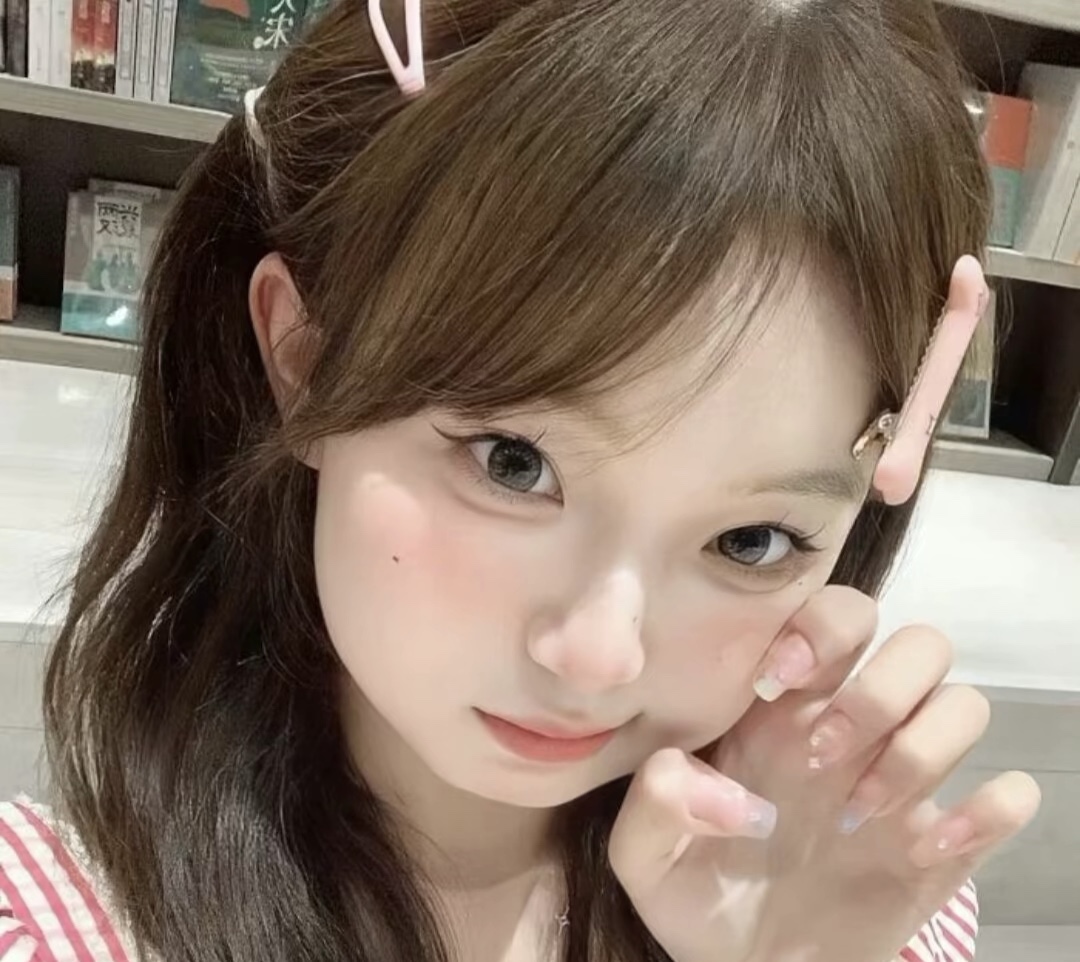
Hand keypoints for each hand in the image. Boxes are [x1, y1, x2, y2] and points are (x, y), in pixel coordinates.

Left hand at [609, 586, 1040, 961]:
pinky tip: (924, 850)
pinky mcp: (945, 844)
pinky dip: (986, 811)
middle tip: (822, 752)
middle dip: (880, 688)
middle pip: (920, 644)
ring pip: (965, 705)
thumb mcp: (644, 852)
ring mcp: (903, 782)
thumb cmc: (696, 893)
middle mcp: (854, 729)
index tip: (779, 681)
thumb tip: (718, 789)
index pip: (838, 614)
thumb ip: (655, 801)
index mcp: (786, 707)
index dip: (822, 627)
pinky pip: (1011, 795)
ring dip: (921, 749)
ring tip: (857, 812)